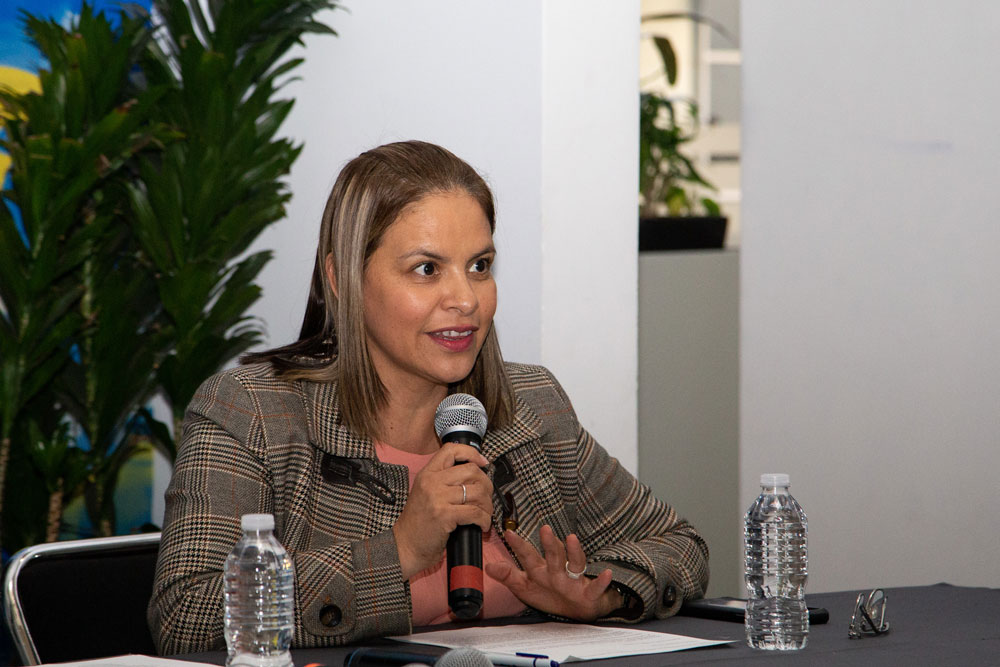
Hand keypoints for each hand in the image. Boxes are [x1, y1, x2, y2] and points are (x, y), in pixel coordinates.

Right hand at [393, 442, 491, 578]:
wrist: (405, 546)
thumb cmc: (419, 523)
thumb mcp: (426, 493)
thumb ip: (444, 481)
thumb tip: (475, 475)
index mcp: (427, 474)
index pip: (451, 450)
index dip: (472, 453)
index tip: (483, 463)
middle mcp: (431, 482)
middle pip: (471, 471)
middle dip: (486, 484)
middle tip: (486, 498)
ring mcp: (437, 498)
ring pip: (477, 491)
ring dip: (487, 504)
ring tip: (485, 514)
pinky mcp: (444, 515)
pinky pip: (475, 512)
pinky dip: (484, 519)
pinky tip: (482, 525)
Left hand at [485, 524, 621, 619]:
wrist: (580, 612)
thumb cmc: (552, 595)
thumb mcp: (526, 588)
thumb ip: (508, 576)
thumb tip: (488, 566)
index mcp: (542, 570)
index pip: (529, 556)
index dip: (519, 546)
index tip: (508, 533)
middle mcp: (558, 572)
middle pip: (553, 555)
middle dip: (549, 544)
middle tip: (544, 529)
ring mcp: (574, 581)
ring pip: (574, 564)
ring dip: (574, 552)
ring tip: (572, 539)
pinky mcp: (590, 594)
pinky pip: (596, 587)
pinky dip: (602, 581)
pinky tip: (606, 574)